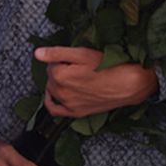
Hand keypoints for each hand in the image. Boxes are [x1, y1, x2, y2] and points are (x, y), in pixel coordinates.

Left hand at [34, 46, 157, 117]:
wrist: (128, 84)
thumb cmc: (108, 66)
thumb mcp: (82, 53)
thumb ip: (57, 53)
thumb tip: (37, 53)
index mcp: (60, 76)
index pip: (50, 62)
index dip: (61, 58)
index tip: (73, 57)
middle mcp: (61, 92)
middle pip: (51, 76)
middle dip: (59, 69)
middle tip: (76, 65)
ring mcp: (68, 104)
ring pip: (53, 90)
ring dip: (58, 82)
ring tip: (72, 76)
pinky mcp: (76, 113)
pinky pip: (55, 110)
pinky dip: (51, 102)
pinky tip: (55, 95)